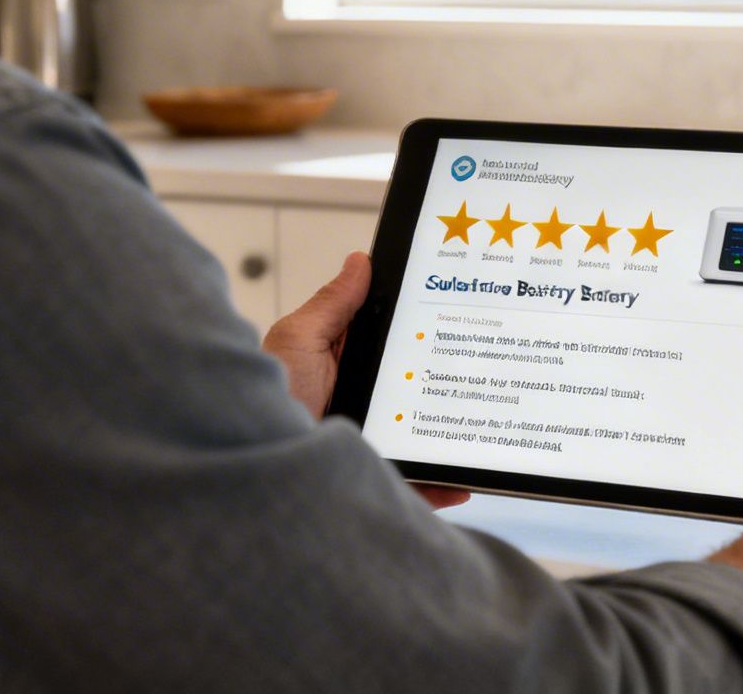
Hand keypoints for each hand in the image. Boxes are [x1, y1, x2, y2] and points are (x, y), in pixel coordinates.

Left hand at [263, 252, 469, 510]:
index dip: (423, 323)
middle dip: (449, 379)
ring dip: (451, 432)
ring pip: (422, 431)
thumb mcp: (300, 339)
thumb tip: (360, 262)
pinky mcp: (376, 469)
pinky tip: (464, 479)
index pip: (391, 335)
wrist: (257, 460)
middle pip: (415, 384)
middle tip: (485, 368)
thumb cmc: (268, 398)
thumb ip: (332, 304)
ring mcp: (371, 435)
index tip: (460, 310)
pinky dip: (442, 482)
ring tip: (482, 423)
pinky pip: (416, 480)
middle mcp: (360, 395)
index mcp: (342, 358)